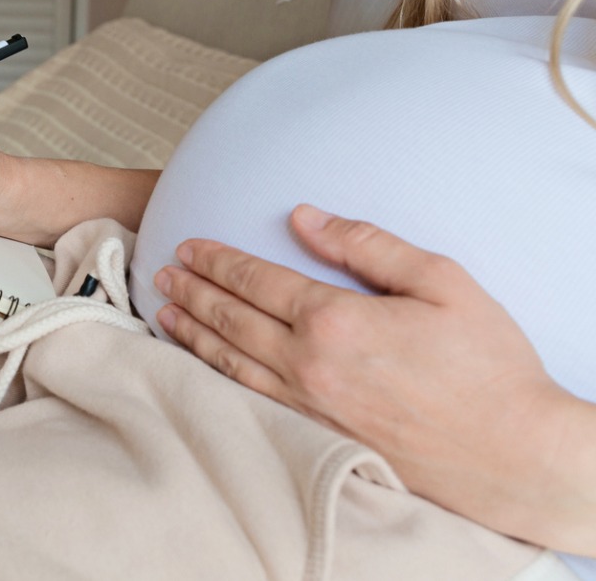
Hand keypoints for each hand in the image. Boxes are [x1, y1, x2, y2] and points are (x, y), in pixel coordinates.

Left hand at [153, 204, 595, 554]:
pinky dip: (215, 374)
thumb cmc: (485, 365)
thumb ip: (366, 244)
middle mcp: (307, 364)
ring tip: (165, 311)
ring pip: (229, 361)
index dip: (217, 260)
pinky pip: (247, 397)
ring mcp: (305, 405)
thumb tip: (305, 218)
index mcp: (334, 320)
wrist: (508, 454)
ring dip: (192, 332)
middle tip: (163, 271)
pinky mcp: (312, 435)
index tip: (189, 246)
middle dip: (192, 291)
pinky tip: (201, 362)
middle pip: (230, 319)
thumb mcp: (439, 282)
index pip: (254, 280)